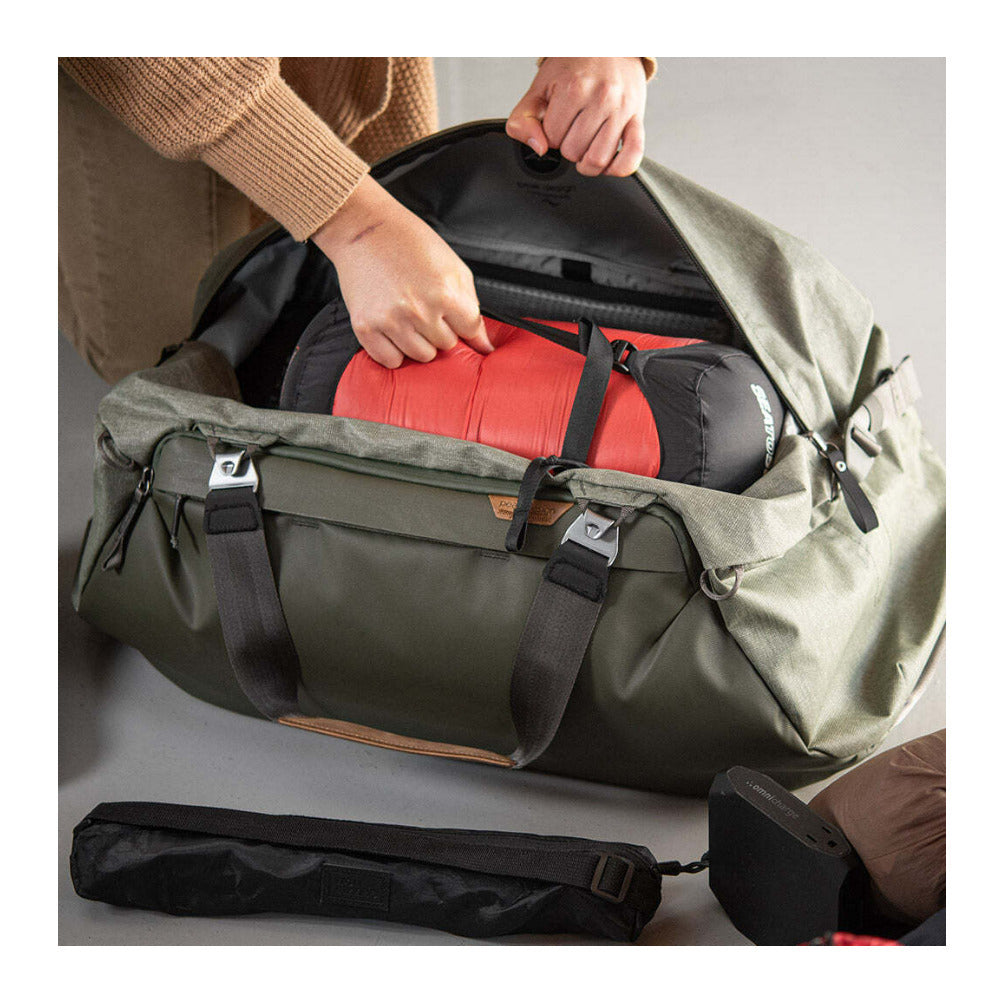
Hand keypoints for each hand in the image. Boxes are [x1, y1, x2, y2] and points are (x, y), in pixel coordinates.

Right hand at [312, 175, 491, 367]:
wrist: (362, 228)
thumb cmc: (409, 242)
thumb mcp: (452, 266)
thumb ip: (472, 306)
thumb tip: (484, 345)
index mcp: (444, 293)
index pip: (469, 330)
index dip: (462, 322)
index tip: (452, 313)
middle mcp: (419, 311)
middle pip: (446, 345)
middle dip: (441, 329)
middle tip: (425, 306)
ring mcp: (391, 321)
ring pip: (422, 356)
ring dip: (419, 341)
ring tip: (409, 316)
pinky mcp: (366, 328)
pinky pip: (390, 360)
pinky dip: (394, 351)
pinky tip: (393, 330)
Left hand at [506, 57, 647, 176]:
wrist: (609, 45)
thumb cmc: (574, 68)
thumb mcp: (540, 87)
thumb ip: (523, 118)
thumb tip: (538, 148)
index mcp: (574, 88)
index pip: (551, 139)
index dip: (550, 135)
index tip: (557, 122)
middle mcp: (601, 98)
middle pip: (574, 152)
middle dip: (567, 147)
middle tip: (571, 130)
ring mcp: (621, 110)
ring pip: (598, 160)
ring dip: (587, 160)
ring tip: (585, 145)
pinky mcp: (637, 118)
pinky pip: (632, 156)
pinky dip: (617, 169)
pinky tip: (607, 163)